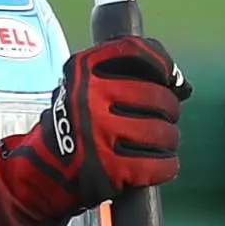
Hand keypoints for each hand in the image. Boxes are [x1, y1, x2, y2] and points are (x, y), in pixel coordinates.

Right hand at [14, 37, 187, 212]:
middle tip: (163, 118)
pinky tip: (160, 164)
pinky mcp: (110, 169)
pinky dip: (167, 166)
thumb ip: (125, 75)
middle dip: (169, 110)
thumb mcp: (84, 87)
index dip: (162, 63)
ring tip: (160, 143)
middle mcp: (89, 98)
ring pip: (163, 132)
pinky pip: (160, 165)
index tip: (169, 78)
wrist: (40, 174)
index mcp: (82, 71)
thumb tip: (183, 84)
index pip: (135, 51)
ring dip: (169, 140)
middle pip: (158, 97)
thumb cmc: (74, 126)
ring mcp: (99, 134)